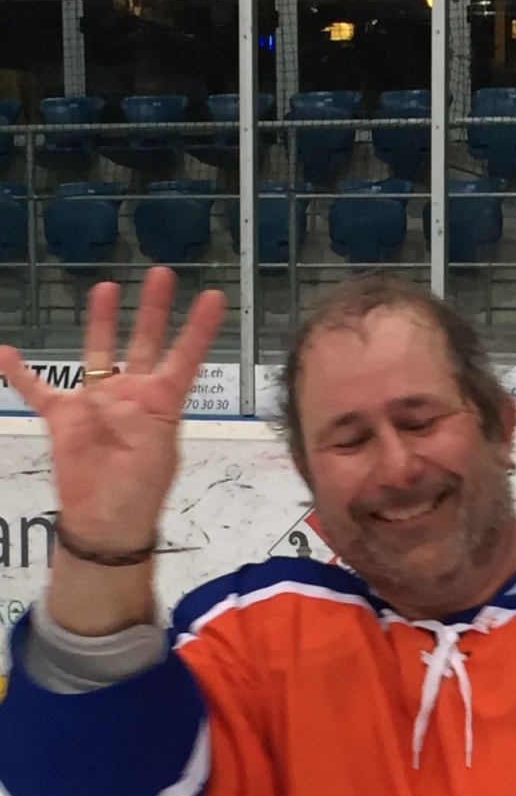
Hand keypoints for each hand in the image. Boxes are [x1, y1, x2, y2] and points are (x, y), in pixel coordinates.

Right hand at [0, 267, 225, 552]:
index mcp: (162, 405)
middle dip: (154, 309)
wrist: (104, 522)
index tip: (214, 297)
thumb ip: (138, 422)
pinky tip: (3, 351)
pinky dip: (18, 372)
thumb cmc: (138, 493)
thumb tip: (106, 397)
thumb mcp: (153, 457)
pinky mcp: (63, 416)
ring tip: (106, 288)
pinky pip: (37, 389)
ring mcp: (97, 403)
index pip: (184, 359)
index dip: (198, 330)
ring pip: (98, 352)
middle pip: (145, 343)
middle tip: (162, 273)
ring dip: (101, 322)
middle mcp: (132, 395)